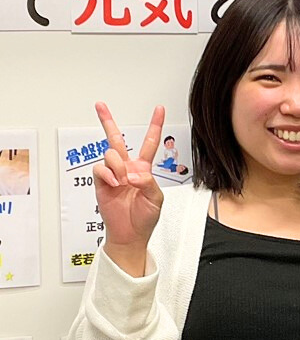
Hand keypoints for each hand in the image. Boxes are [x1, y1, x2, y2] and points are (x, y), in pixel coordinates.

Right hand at [92, 103, 165, 265]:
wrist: (130, 234)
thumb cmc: (145, 217)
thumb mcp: (156, 198)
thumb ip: (149, 183)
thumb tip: (133, 175)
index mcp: (143, 168)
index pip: (150, 142)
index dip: (154, 125)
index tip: (159, 109)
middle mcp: (127, 168)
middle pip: (117, 140)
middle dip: (107, 121)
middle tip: (100, 106)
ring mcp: (113, 174)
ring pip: (110, 154)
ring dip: (118, 166)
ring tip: (123, 181)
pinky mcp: (101, 183)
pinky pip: (100, 168)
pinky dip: (108, 174)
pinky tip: (115, 184)